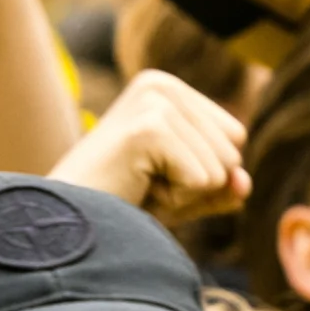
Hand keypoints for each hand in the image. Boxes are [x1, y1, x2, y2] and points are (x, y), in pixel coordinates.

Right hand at [52, 68, 248, 227]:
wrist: (64, 225)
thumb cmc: (120, 206)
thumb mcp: (182, 194)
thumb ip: (222, 185)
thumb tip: (244, 183)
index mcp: (167, 87)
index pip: (235, 136)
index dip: (204, 172)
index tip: (153, 175)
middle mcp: (161, 85)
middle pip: (233, 150)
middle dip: (196, 185)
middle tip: (143, 184)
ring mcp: (154, 103)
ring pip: (221, 168)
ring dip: (183, 194)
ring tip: (137, 187)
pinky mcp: (149, 128)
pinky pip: (203, 180)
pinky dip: (175, 201)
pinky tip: (136, 191)